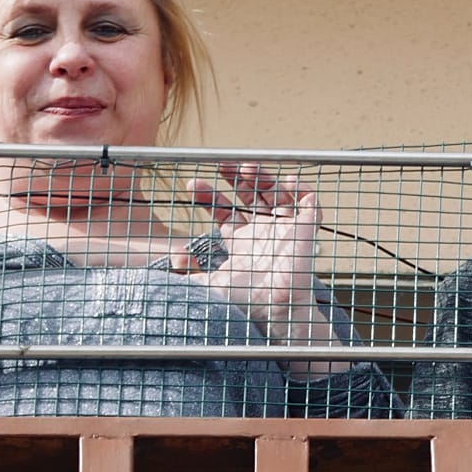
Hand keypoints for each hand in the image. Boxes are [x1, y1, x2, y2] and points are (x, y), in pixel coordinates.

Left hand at [182, 165, 346, 376]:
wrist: (274, 306)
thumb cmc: (245, 299)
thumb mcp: (208, 284)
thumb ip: (187, 276)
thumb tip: (163, 270)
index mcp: (242, 243)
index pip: (226, 212)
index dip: (209, 196)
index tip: (191, 186)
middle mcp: (263, 233)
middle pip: (251, 196)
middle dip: (236, 178)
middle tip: (222, 165)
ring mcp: (284, 229)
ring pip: (276, 193)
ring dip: (262, 177)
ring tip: (247, 168)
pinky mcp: (306, 229)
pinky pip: (309, 202)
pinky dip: (300, 188)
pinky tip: (286, 180)